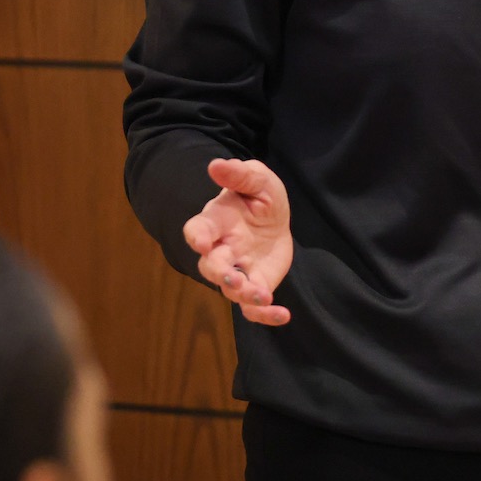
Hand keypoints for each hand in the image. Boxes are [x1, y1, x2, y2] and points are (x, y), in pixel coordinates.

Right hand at [183, 158, 295, 325]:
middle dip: (220, 274)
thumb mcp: (258, 179)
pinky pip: (253, 308)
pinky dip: (265, 315)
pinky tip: (283, 315)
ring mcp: (238, 270)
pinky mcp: (255, 286)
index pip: (197, 231)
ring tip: (262, 295)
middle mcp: (222, 250)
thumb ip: (239, 174)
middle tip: (234, 278)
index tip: (201, 243)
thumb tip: (216, 165)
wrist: (275, 220)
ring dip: (243, 294)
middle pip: (211, 267)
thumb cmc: (259, 196)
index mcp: (217, 222)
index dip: (197, 238)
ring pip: (231, 290)